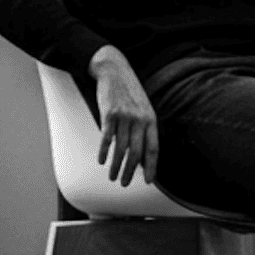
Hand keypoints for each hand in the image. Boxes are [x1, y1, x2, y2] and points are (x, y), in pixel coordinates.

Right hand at [89, 45, 158, 185]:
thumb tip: (142, 153)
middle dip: (130, 172)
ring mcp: (125, 116)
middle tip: (124, 184)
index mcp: (151, 119)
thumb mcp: (143, 108)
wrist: (115, 70)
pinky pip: (106, 138)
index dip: (151, 166)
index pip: (153, 148)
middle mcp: (140, 119)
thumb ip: (144, 128)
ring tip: (112, 177)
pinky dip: (103, 152)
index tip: (147, 181)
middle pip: (136, 152)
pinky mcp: (109, 113)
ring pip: (121, 148)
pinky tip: (101, 161)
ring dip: (116, 166)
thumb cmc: (129, 92)